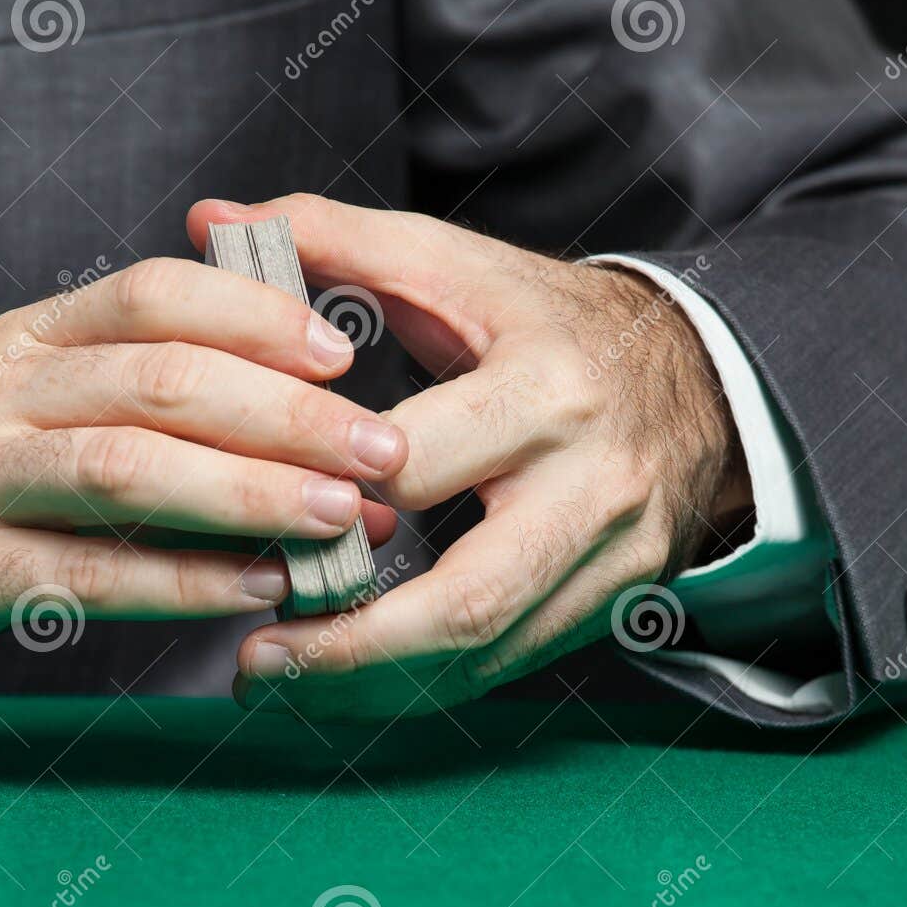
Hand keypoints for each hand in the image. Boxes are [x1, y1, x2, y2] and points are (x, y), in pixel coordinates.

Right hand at [0, 256, 407, 722]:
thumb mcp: (32, 422)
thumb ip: (140, 407)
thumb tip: (306, 426)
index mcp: (21, 340)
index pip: (151, 294)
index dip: (256, 316)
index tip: (345, 355)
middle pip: (158, 378)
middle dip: (285, 413)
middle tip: (382, 451)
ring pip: (123, 466)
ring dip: (247, 491)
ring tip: (340, 519)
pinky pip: (82, 571)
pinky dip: (181, 579)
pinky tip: (255, 588)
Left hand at [188, 195, 752, 722]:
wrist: (694, 372)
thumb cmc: (546, 319)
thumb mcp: (453, 265)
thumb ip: (330, 240)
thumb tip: (212, 222)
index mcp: (546, 389)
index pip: (419, 464)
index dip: (330, 491)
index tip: (253, 513)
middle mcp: (590, 483)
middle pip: (464, 598)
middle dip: (349, 645)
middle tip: (256, 659)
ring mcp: (611, 554)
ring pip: (485, 653)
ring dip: (375, 685)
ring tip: (284, 681)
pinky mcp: (613, 599)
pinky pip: (509, 664)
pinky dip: (424, 684)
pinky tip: (352, 683)